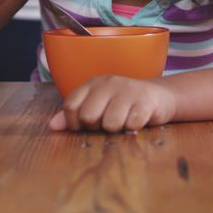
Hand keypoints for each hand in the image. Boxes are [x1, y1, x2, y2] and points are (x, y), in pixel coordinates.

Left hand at [48, 76, 176, 132]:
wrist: (159, 96)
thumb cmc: (123, 103)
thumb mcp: (97, 105)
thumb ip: (74, 114)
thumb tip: (52, 125)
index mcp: (93, 83)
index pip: (71, 106)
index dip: (74, 123)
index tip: (85, 127)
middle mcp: (108, 83)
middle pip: (88, 116)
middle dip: (97, 127)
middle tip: (107, 122)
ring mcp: (128, 91)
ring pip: (110, 124)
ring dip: (117, 129)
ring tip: (124, 120)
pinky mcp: (145, 101)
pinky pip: (131, 125)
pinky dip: (133, 128)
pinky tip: (137, 120)